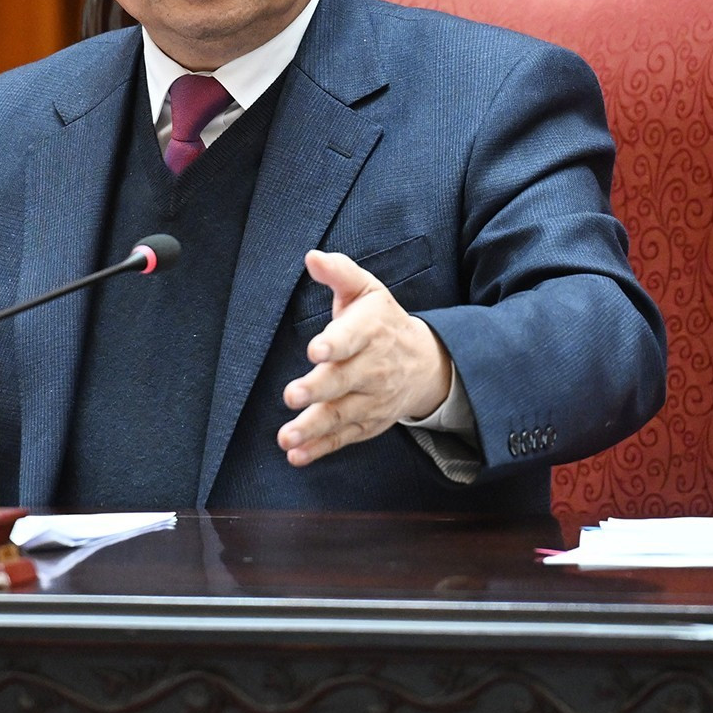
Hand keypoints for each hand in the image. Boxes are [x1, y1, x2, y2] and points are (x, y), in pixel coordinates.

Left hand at [278, 249, 451, 466]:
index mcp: (371, 330)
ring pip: (342, 415)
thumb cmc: (382, 321)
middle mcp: (373, 367)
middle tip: (292, 395)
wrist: (425, 363)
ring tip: (287, 437)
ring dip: (313, 428)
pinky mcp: (367, 423)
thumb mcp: (366, 290)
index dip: (335, 343)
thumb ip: (339, 272)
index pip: (352, 337)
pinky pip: (343, 437)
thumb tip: (312, 257)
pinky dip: (320, 449)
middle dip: (318, 389)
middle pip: (344, 380)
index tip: (315, 349)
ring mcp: (372, 399)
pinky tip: (296, 456)